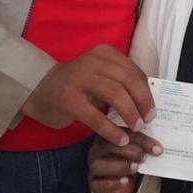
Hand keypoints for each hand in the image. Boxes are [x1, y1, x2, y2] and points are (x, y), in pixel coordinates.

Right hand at [21, 44, 153, 146]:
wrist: (39, 90)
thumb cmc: (77, 86)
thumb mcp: (100, 75)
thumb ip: (121, 81)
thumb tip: (148, 100)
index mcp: (104, 53)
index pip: (134, 71)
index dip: (147, 92)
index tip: (153, 109)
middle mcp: (92, 61)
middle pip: (128, 81)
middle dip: (143, 102)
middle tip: (148, 120)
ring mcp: (79, 78)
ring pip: (115, 94)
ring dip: (130, 114)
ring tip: (136, 128)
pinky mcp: (68, 99)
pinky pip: (96, 116)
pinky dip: (111, 130)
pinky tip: (120, 138)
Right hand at [89, 130, 162, 192]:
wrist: (118, 181)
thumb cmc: (129, 160)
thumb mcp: (137, 150)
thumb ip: (144, 146)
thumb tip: (160, 147)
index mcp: (111, 135)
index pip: (126, 133)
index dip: (143, 140)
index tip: (157, 149)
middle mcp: (99, 148)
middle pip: (112, 146)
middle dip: (132, 151)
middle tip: (145, 158)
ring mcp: (95, 165)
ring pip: (103, 164)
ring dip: (122, 166)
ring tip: (136, 168)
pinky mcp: (95, 182)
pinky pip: (101, 182)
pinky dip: (114, 182)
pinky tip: (125, 181)